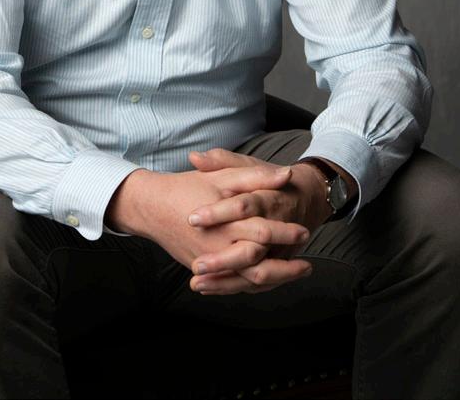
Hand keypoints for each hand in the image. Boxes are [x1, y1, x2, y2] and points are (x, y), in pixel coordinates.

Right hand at [105, 157, 312, 293]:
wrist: (153, 207)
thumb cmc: (189, 187)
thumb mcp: (222, 176)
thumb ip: (255, 177)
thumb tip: (286, 175)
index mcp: (225, 222)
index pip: (262, 232)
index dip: (285, 233)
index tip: (304, 231)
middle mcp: (218, 247)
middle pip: (258, 266)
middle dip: (285, 267)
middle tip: (307, 263)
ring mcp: (210, 262)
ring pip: (247, 281)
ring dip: (274, 280)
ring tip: (295, 274)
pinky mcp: (204, 269)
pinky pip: (233, 285)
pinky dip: (253, 285)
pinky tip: (269, 279)